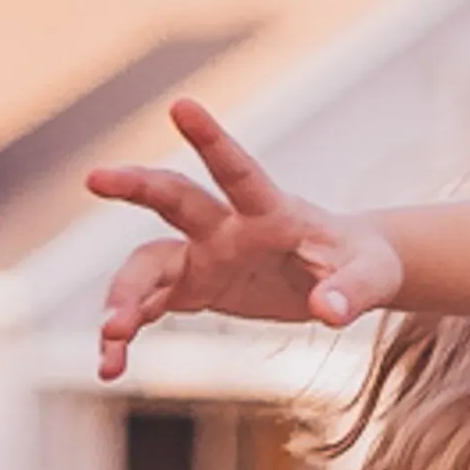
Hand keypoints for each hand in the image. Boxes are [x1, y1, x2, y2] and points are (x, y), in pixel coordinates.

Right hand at [89, 99, 407, 382]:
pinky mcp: (196, 287)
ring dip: (125, 296)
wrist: (347, 276)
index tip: (182, 104)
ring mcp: (205, 256)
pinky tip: (110, 365)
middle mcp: (227, 226)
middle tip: (95, 178)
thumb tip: (329, 312)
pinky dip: (128, 333)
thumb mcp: (374, 278)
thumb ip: (352, 292)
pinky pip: (150, 307)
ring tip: (111, 337)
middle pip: (174, 200)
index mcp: (271, 211)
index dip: (213, 140)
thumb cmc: (365, 265)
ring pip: (148, 265)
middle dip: (136, 188)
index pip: (240, 172)